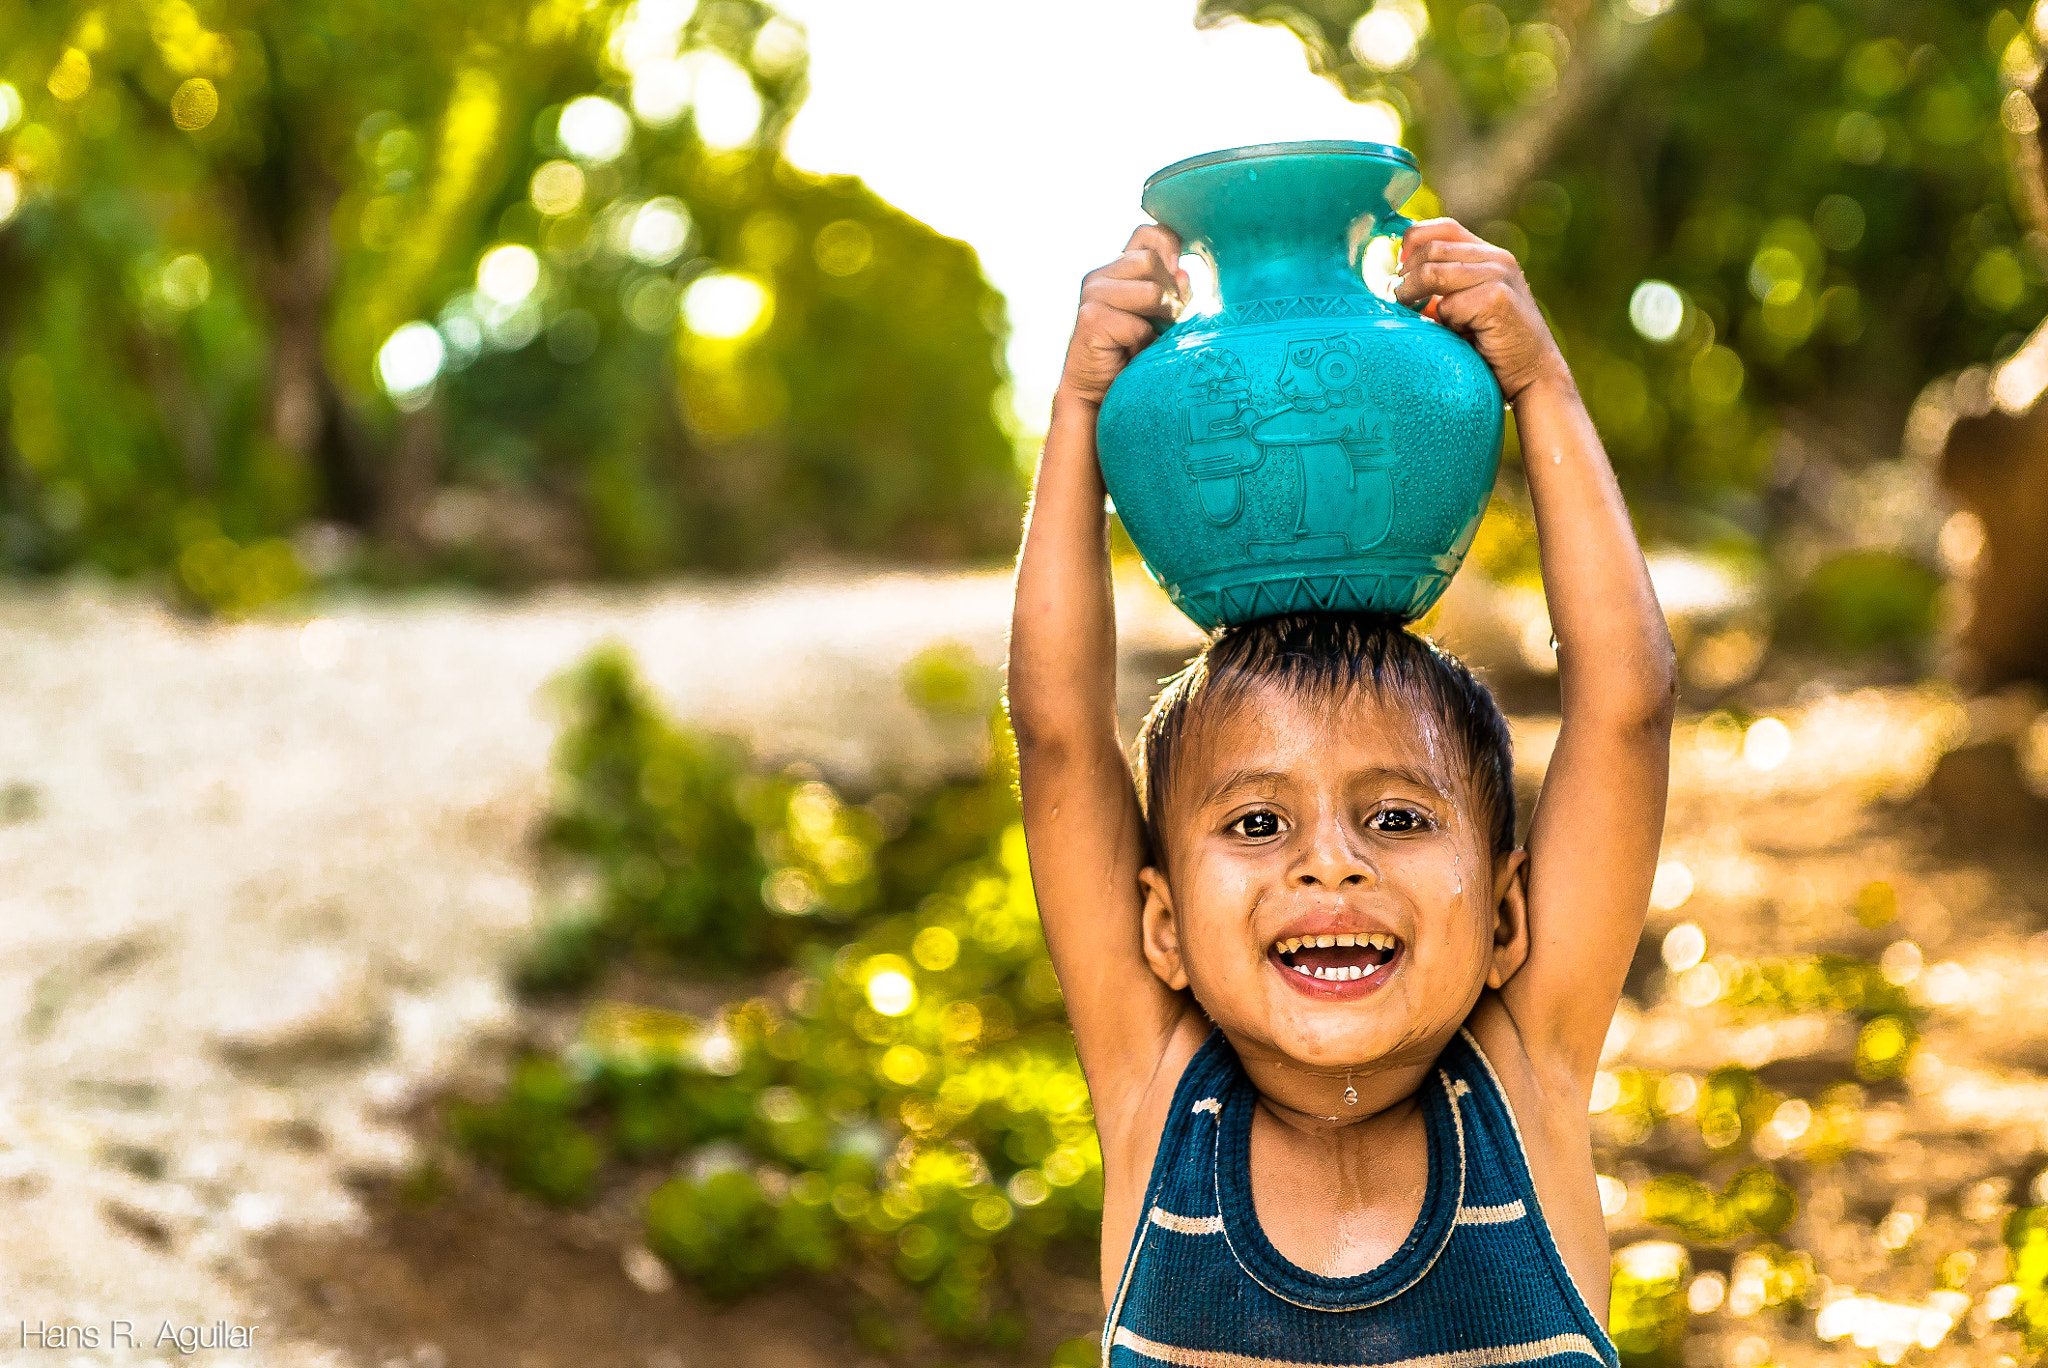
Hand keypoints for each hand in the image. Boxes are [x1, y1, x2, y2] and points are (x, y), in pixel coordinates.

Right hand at [1056, 224, 1190, 409]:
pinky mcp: (1091, 320)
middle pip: (1152, 260)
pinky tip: (1132, 353)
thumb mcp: (1160, 317)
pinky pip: (1138, 323)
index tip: (1177, 276)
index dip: (1171, 245)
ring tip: (1150, 337)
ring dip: (1161, 318)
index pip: (1149, 233)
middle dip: (1169, 293)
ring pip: (1150, 290)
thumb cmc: (1133, 354)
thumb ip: (1172, 291)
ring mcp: (1092, 295)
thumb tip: (1183, 272)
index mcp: (1119, 269)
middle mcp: (1101, 276)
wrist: (1099, 395)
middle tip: (1163, 322)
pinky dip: (1144, 342)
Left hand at [1393, 218, 1568, 404]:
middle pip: (1431, 249)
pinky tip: (1458, 335)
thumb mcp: (1462, 308)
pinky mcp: (1498, 299)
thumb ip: (1436, 289)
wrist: (1533, 374)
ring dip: (1414, 297)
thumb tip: (1389, 280)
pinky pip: (1449, 304)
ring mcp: (1500, 275)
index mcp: (1488, 255)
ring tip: (1415, 316)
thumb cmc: (1491, 346)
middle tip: (1395, 300)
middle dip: (1404, 277)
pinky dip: (1444, 322)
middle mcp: (1496, 258)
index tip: (1397, 270)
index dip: (1412, 242)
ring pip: (1433, 273)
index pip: (1443, 227)